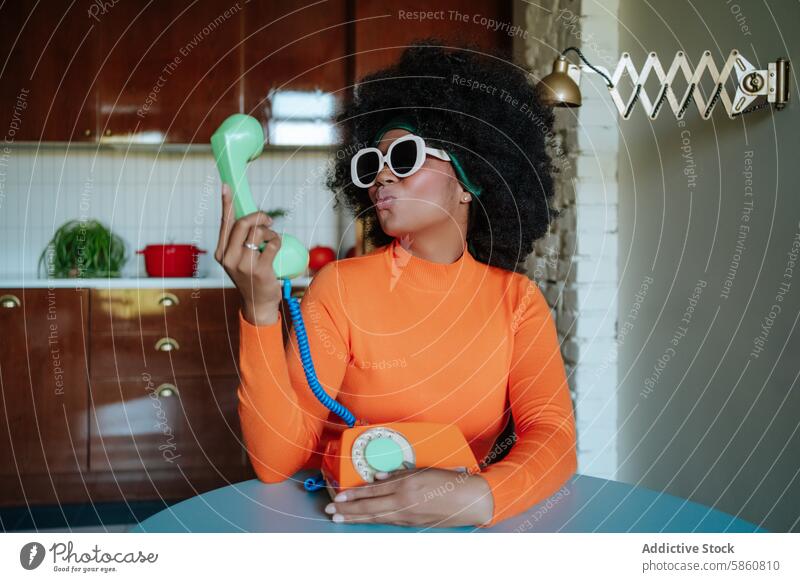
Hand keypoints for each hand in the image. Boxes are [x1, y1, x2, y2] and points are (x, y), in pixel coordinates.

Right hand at [215, 183, 282, 324]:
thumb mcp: (239, 258)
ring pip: (257, 232)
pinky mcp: (258, 269)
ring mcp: (242, 264)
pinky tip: (275, 246)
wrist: (258, 303)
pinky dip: (277, 240)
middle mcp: (228, 257)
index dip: (226, 202)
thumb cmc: (251, 276)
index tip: (227, 186)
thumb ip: (240, 240)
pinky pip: (272, 243)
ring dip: (269, 231)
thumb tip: (250, 216)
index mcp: (221, 252)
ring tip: (271, 238)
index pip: (224, 222)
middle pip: (243, 223)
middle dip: (259, 216)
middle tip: (268, 220)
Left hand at [324, 467, 493, 527]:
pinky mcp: (412, 523)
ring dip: (355, 518)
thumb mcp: (422, 470)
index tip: (338, 496)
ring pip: (375, 517)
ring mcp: (407, 515)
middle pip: (369, 507)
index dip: (353, 494)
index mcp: (406, 485)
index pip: (373, 490)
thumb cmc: (447, 480)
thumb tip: (376, 478)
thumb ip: (398, 474)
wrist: (468, 500)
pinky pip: (387, 521)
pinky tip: (363, 520)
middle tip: (330, 511)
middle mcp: (404, 502)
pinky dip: (372, 520)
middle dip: (347, 509)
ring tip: (340, 519)